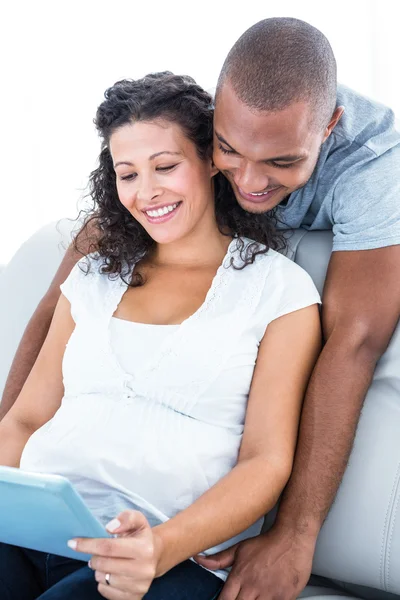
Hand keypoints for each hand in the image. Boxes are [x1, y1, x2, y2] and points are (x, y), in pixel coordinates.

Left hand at [69, 510, 160, 598]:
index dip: (88, 545)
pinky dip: (103, 582)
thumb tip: (110, 528)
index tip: (73, 543)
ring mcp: (139, 586)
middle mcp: (144, 570)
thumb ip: (125, 518)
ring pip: (104, 579)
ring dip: (99, 570)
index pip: (108, 547)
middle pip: (104, 564)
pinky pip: (106, 592)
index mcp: (144, 548)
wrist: (155, 556)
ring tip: (107, 563)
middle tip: (96, 553)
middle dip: (93, 557)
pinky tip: (110, 574)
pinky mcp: (134, 598)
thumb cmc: (140, 536)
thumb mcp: (137, 520)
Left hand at [195, 524, 315, 599]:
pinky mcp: (284, 597)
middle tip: (240, 599)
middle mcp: (253, 586)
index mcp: (239, 575)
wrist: (292, 538)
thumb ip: (219, 559)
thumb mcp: (240, 548)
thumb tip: (199, 559)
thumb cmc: (267, 544)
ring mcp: (269, 593)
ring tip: (252, 598)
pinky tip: (265, 599)